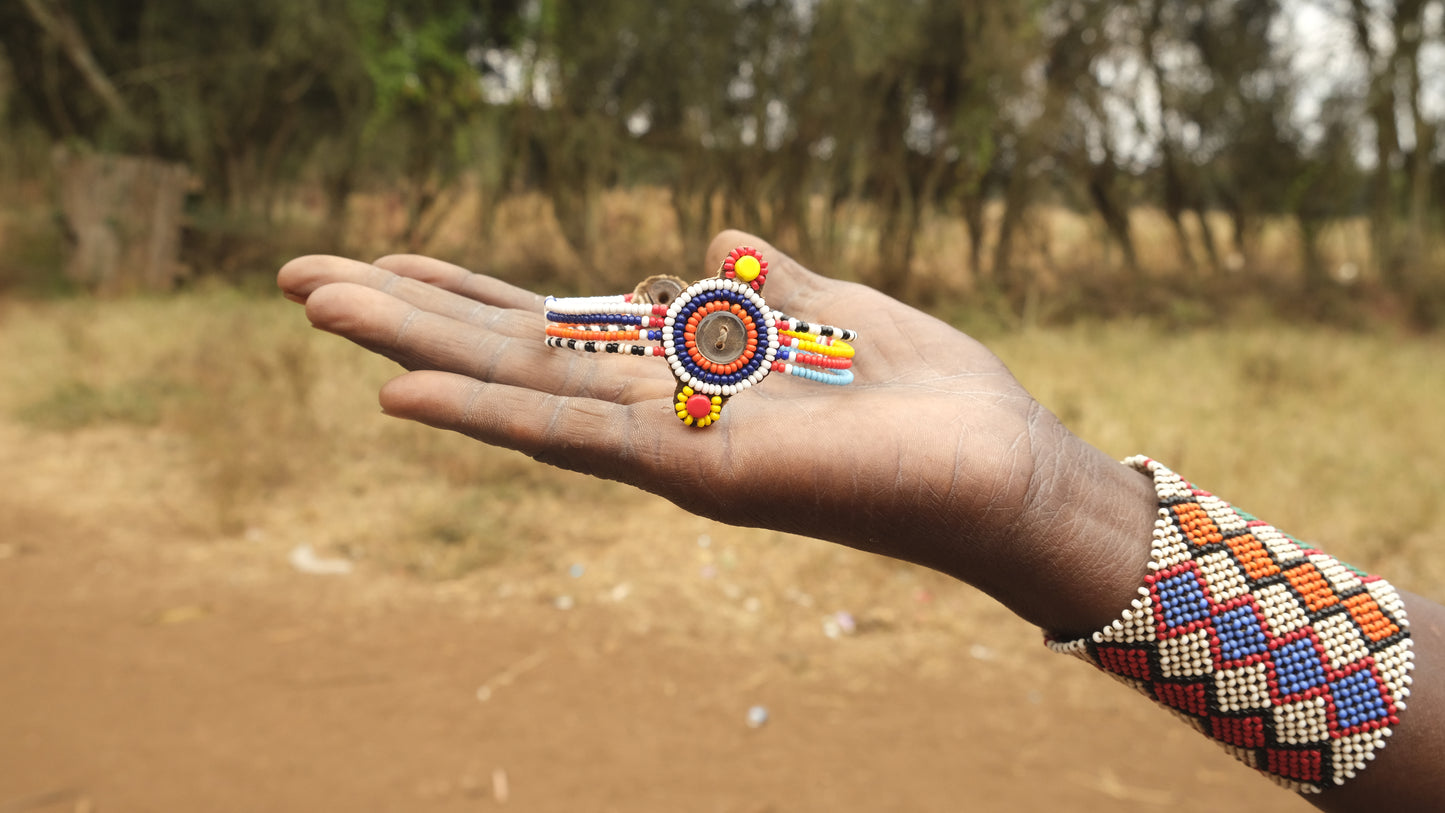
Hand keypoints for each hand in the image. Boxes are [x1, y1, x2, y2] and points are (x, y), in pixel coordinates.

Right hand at [277, 230, 1155, 632]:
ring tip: (318, 303)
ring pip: (516, 389)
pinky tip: (402, 391)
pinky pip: (576, 438)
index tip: (392, 261)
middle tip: (301, 277)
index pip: (556, 331)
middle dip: (409, 316)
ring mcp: (668, 449)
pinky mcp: (699, 475)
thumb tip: (713, 246)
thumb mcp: (840, 315)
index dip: (470, 295)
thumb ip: (774, 288)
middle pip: (510, 357)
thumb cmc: (929, 400)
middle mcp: (659, 417)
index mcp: (685, 377)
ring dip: (414, 347)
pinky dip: (486, 415)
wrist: (1005, 469)